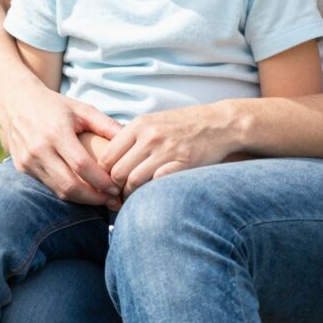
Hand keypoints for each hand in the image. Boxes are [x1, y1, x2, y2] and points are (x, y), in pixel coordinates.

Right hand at [0, 84, 123, 205]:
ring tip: (102, 199)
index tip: (117, 188)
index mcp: (56, 133)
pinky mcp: (22, 167)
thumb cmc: (55, 105)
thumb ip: (106, 125)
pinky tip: (82, 192)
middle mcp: (40, 149)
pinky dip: (66, 192)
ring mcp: (28, 160)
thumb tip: (130, 139)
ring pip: (58, 191)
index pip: (82, 166)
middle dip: (94, 198)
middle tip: (113, 201)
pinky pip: (48, 186)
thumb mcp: (82, 109)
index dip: (101, 181)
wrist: (16, 101)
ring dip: (82, 199)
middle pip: (70, 185)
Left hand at [98, 104, 236, 197]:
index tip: (109, 183)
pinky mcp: (183, 164)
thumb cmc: (184, 124)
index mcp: (139, 125)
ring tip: (132, 201)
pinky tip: (151, 197)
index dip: (104, 174)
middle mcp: (149, 137)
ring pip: (134, 181)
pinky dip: (150, 193)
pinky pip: (156, 184)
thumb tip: (108, 159)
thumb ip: (132, 137)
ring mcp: (166, 151)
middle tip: (118, 197)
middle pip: (117, 171)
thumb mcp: (154, 121)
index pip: (107, 156)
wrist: (219, 123)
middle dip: (115, 188)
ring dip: (130, 195)